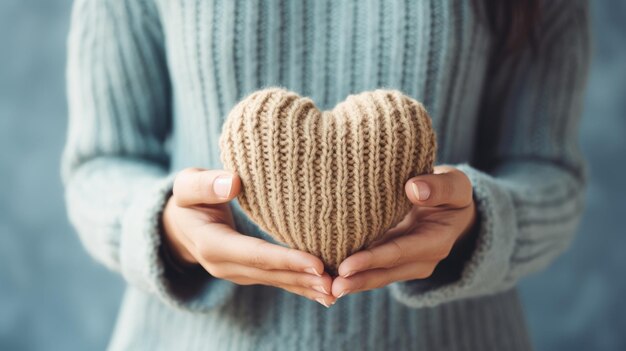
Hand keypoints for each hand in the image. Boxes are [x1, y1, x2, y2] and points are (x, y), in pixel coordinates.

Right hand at [162, 168, 336, 306]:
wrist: (177, 226)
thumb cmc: (187, 200)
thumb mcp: (187, 186)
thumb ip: (206, 184)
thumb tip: (234, 182)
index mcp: (212, 244)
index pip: (255, 254)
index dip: (286, 259)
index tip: (317, 262)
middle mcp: (224, 266)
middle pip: (270, 273)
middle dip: (304, 278)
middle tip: (337, 282)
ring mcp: (236, 273)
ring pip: (276, 281)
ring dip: (306, 287)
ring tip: (336, 291)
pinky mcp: (247, 273)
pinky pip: (276, 281)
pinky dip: (299, 286)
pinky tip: (323, 293)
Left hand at [330, 165, 476, 297]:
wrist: (452, 208)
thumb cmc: (451, 192)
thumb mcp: (455, 185)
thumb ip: (440, 187)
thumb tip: (414, 189)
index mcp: (435, 242)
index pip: (399, 252)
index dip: (372, 259)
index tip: (347, 265)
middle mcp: (421, 260)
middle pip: (384, 272)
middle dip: (357, 280)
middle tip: (330, 286)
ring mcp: (406, 263)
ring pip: (376, 275)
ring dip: (351, 282)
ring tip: (326, 288)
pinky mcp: (393, 261)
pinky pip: (372, 269)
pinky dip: (352, 274)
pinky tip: (329, 277)